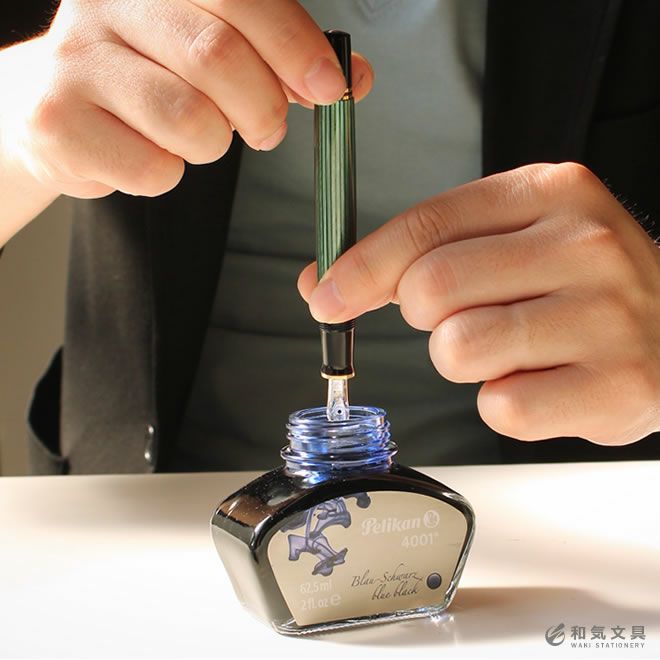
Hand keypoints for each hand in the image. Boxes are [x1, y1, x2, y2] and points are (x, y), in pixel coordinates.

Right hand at [3, 0, 372, 198]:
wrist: (57, 110)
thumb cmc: (149, 78)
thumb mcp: (215, 52)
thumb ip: (281, 59)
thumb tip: (353, 79)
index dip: (293, 45)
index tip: (329, 88)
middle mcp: (107, 3)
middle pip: (218, 58)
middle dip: (262, 108)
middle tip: (266, 129)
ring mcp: (76, 61)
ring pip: (189, 120)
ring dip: (212, 146)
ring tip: (198, 137)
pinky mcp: (58, 123)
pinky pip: (153, 169)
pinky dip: (169, 175)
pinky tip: (150, 155)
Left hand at [298, 163, 659, 444]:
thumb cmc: (580, 286)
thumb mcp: (514, 238)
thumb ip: (421, 252)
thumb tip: (324, 282)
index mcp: (551, 192)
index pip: (427, 225)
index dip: (362, 267)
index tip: (326, 294)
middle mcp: (585, 245)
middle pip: (433, 288)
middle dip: (426, 317)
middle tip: (464, 316)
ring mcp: (607, 316)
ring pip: (459, 349)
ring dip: (462, 360)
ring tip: (510, 350)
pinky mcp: (615, 386)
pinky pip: (501, 408)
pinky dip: (504, 403)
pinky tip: (542, 382)